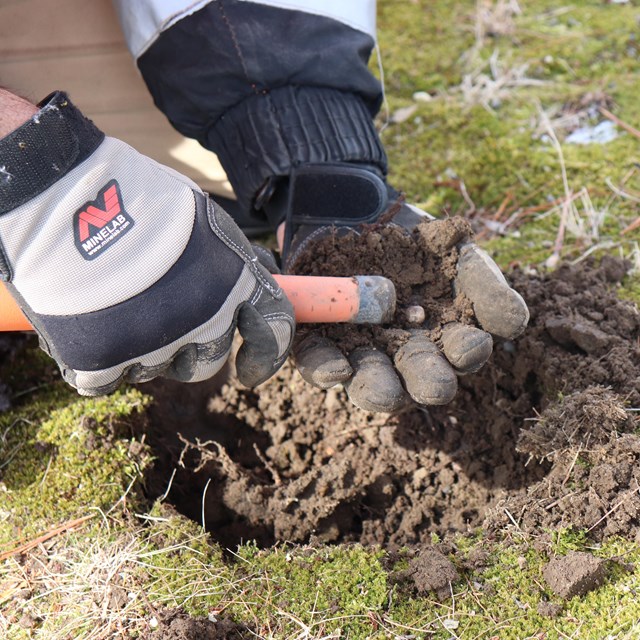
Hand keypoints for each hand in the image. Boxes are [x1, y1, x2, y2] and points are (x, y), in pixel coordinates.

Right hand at [0, 92, 293, 394]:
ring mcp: (153, 346)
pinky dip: (100, 359)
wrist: (66, 199)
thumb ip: (234, 262)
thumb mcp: (207, 220)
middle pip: (208, 362)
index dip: (264, 359)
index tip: (250, 371)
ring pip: (156, 368)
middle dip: (192, 348)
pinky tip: (90, 325)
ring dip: (143, 346)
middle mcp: (204, 323)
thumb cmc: (140, 199)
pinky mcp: (102, 362)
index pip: (272, 336)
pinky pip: (108, 379)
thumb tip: (259, 280)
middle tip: (163, 317)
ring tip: (118, 302)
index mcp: (235, 286)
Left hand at [279, 164, 527, 411]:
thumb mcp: (459, 256)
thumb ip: (487, 288)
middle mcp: (403, 356)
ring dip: (376, 388)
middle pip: (415, 380)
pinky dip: (325, 368)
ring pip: (368, 381)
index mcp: (442, 340)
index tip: (468, 346)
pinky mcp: (318, 342)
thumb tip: (515, 325)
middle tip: (434, 386)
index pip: (459, 355)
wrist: (358, 212)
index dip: (466, 353)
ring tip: (381, 390)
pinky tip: (335, 370)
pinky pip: (318, 362)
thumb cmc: (417, 242)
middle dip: (425, 383)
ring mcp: (360, 352)